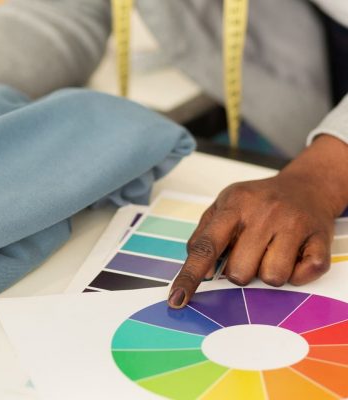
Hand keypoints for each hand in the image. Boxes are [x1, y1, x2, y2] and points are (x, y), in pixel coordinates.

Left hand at [168, 135, 347, 307]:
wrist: (307, 186)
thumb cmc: (256, 202)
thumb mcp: (223, 207)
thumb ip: (203, 236)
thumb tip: (202, 272)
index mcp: (234, 206)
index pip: (205, 247)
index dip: (189, 276)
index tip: (176, 299)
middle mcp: (264, 213)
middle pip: (240, 273)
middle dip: (241, 272)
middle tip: (251, 252)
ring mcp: (294, 225)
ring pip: (271, 278)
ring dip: (268, 273)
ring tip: (273, 251)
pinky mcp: (320, 239)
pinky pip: (302, 277)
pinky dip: (296, 274)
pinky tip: (295, 254)